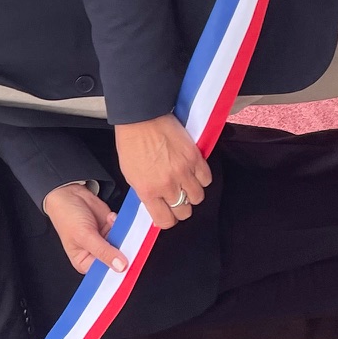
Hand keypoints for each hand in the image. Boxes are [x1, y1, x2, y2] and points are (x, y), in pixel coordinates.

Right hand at [42, 182, 125, 274]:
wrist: (69, 193)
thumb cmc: (67, 217)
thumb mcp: (84, 236)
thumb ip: (103, 251)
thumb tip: (120, 266)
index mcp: (85, 262)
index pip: (106, 273)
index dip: (118, 270)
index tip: (130, 265)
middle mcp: (97, 254)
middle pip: (117, 259)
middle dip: (123, 250)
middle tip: (124, 242)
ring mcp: (106, 241)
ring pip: (123, 244)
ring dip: (123, 234)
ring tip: (112, 225)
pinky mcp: (112, 228)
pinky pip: (125, 230)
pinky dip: (121, 224)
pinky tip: (110, 217)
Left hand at [114, 115, 211, 229]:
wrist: (142, 118)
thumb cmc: (132, 142)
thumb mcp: (131, 174)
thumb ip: (145, 192)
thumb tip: (155, 204)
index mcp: (148, 191)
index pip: (165, 220)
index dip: (168, 219)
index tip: (168, 214)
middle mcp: (167, 185)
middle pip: (184, 211)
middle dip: (181, 207)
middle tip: (177, 197)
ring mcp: (183, 172)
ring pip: (198, 197)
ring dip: (192, 193)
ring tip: (186, 183)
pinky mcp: (195, 158)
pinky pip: (206, 179)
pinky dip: (201, 178)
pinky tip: (193, 172)